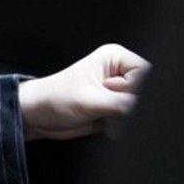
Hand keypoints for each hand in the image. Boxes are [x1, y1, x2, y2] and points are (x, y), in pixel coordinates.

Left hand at [18, 43, 151, 141]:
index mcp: (114, 58)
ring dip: (123, 117)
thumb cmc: (54, 98)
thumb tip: (143, 107)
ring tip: (101, 114)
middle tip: (106, 107)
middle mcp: (118, 73)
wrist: (37, 116)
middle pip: (143, 91)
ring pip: (138, 108)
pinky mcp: (113, 109)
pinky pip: (129, 120)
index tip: (114, 94)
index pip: (146, 73)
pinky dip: (119, 125)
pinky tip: (102, 122)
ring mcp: (116, 92)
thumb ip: (123, 104)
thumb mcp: (91, 100)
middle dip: (128, 105)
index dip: (134, 88)